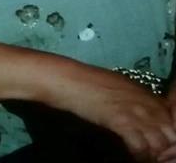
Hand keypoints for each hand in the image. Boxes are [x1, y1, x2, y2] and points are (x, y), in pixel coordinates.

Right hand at [57, 68, 175, 161]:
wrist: (70, 79)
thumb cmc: (89, 81)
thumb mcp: (119, 87)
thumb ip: (135, 100)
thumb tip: (144, 113)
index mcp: (146, 94)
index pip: (171, 121)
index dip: (166, 136)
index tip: (158, 145)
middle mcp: (146, 103)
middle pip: (169, 133)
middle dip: (163, 146)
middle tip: (150, 154)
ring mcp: (135, 112)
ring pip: (159, 143)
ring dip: (151, 153)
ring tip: (141, 157)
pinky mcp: (122, 121)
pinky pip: (140, 146)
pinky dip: (137, 154)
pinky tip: (130, 154)